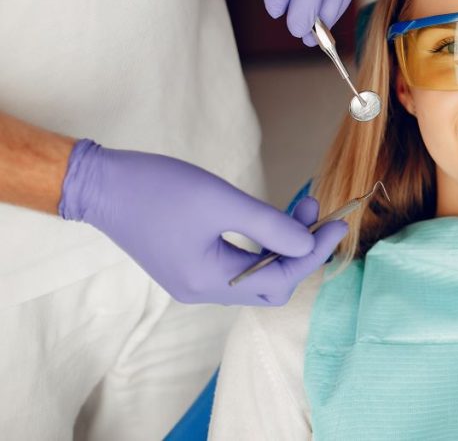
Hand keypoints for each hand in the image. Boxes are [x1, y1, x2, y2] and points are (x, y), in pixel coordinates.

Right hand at [59, 140, 347, 304]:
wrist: (101, 184)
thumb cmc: (157, 189)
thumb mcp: (221, 202)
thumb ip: (268, 226)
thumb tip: (308, 245)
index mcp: (208, 281)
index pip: (280, 279)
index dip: (314, 252)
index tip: (338, 224)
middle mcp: (202, 290)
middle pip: (271, 285)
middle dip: (301, 252)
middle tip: (319, 215)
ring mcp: (194, 280)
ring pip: (256, 274)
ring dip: (283, 244)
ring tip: (302, 206)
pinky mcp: (189, 264)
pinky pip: (239, 264)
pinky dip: (263, 243)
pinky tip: (274, 217)